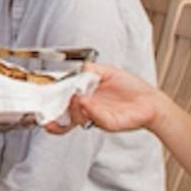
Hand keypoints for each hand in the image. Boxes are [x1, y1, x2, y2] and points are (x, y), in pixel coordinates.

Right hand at [46, 63, 161, 134]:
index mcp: (83, 100)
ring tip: (74, 96)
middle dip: (53, 113)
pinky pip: (96, 119)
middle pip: (63, 118)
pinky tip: (85, 101)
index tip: (39, 98)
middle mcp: (87, 112)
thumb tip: (74, 67)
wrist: (151, 102)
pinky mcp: (110, 123)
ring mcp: (97, 118)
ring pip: (77, 118)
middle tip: (50, 101)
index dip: (49, 105)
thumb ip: (89, 69)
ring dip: (72, 108)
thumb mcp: (106, 73)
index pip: (61, 106)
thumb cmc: (131, 89)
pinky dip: (89, 111)